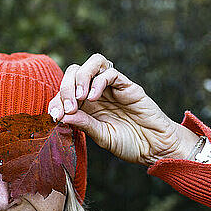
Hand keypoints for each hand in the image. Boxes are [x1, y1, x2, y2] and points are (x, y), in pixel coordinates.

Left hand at [48, 54, 198, 164]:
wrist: (156, 147)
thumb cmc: (129, 143)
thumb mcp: (102, 137)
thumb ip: (84, 125)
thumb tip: (62, 116)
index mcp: (86, 106)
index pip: (64, 92)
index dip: (56, 100)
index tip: (55, 115)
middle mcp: (96, 92)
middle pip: (74, 72)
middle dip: (65, 87)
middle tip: (69, 107)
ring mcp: (112, 87)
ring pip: (92, 64)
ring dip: (81, 77)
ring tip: (80, 97)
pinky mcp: (127, 85)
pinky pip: (110, 72)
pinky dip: (99, 81)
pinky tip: (94, 97)